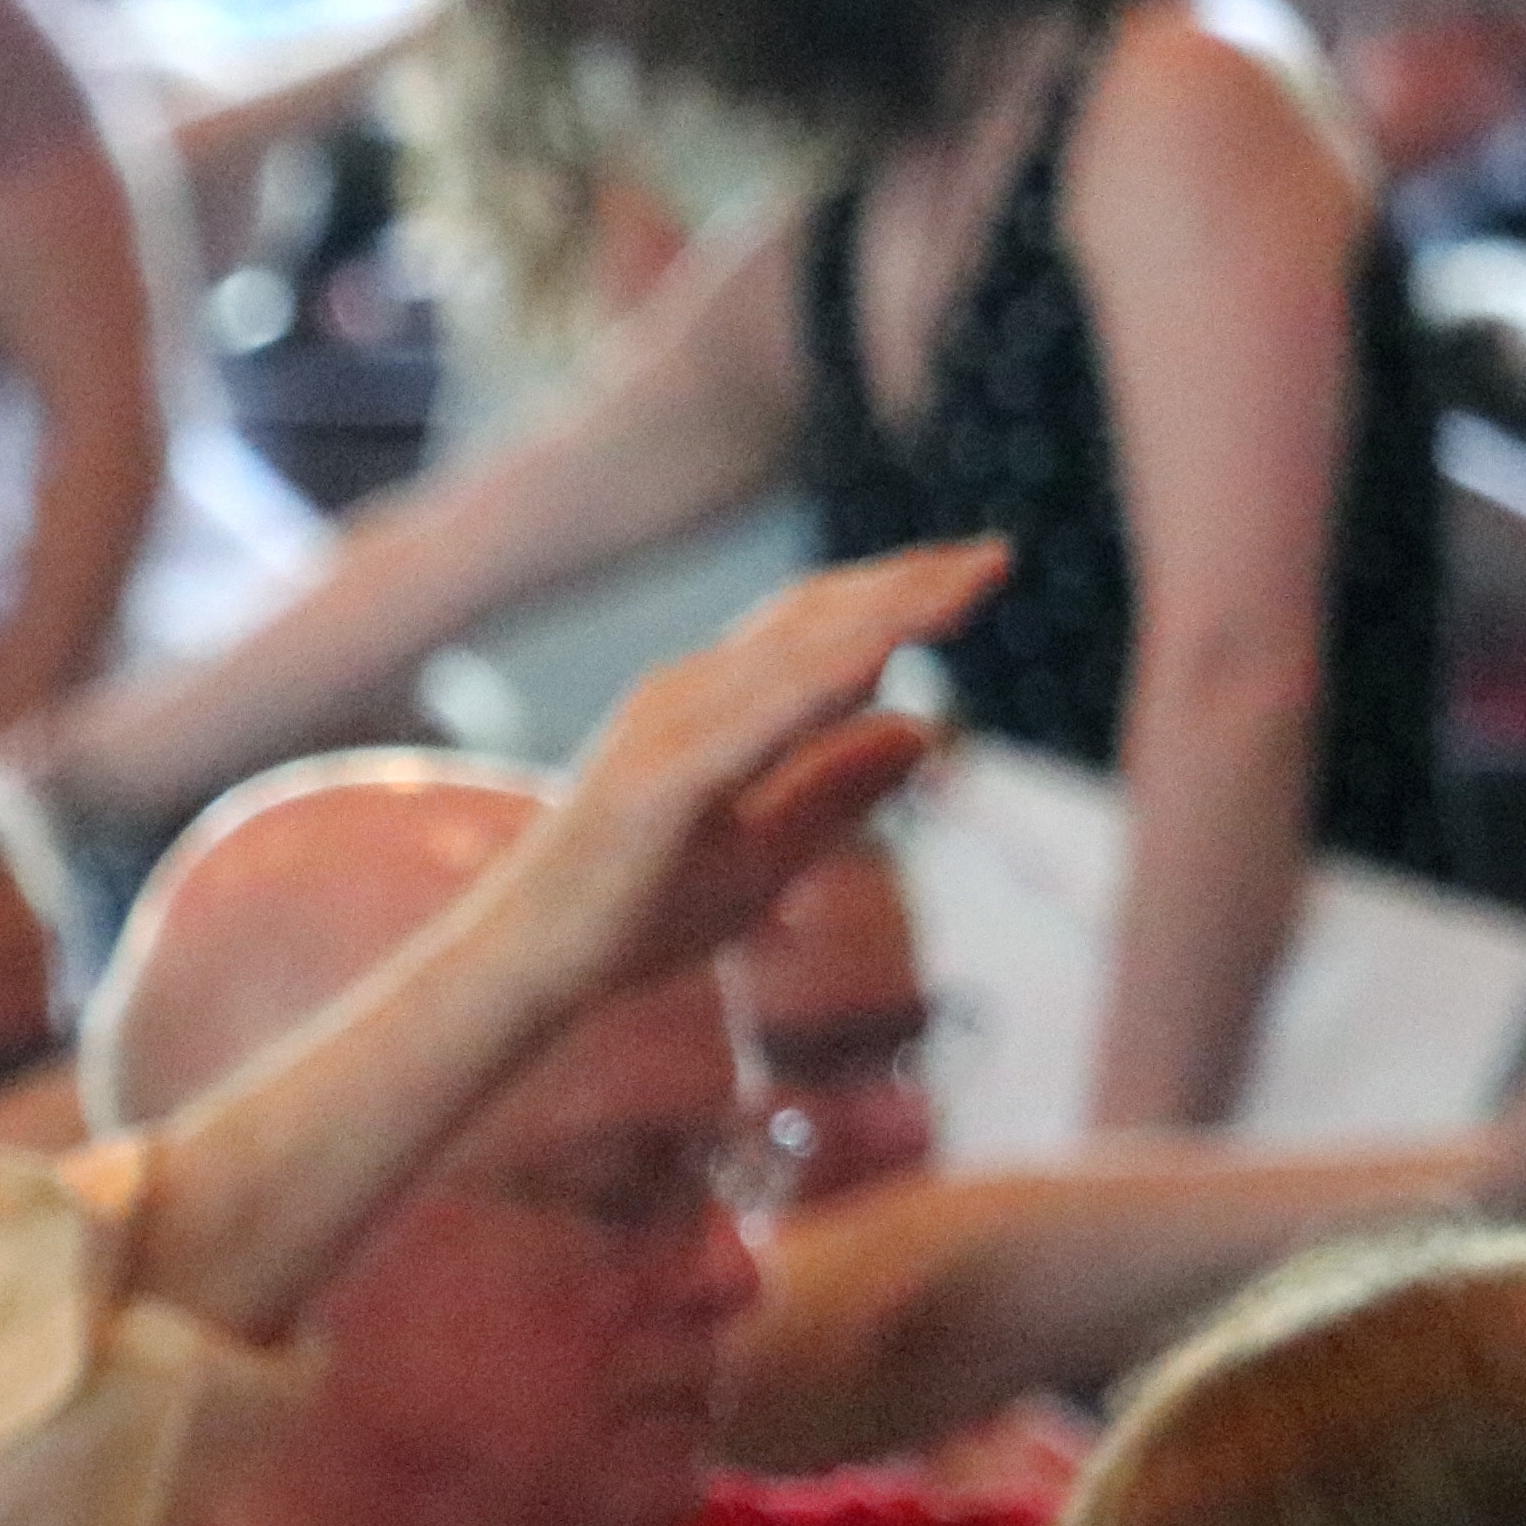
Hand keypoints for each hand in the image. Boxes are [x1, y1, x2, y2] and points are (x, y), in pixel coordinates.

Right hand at [520, 540, 1006, 992]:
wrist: (527, 967)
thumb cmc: (632, 914)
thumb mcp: (766, 852)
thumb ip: (839, 789)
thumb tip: (928, 727)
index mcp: (706, 707)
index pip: (815, 628)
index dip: (897, 594)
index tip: (977, 573)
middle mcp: (684, 695)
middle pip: (812, 616)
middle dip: (909, 583)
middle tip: (999, 558)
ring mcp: (667, 730)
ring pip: (795, 651)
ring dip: (886, 611)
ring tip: (966, 585)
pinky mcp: (662, 781)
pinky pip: (761, 717)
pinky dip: (828, 676)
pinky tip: (890, 652)